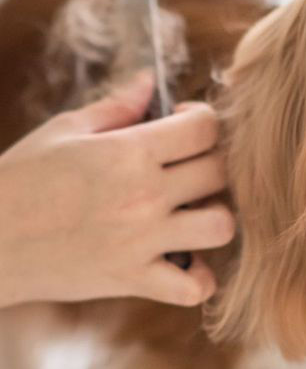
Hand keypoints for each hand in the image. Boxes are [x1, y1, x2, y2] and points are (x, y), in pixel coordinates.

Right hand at [0, 73, 234, 307]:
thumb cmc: (20, 179)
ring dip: (214, 218)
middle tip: (187, 169)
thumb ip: (115, 107)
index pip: (204, 129)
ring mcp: (142, 241)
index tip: (183, 126)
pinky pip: (192, 288)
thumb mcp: (63, 132)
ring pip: (221, 226)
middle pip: (219, 173)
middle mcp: (143, 196)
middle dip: (211, 164)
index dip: (202, 121)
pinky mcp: (133, 280)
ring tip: (191, 214)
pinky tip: (182, 262)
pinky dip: (196, 279)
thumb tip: (147, 81)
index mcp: (128, 152)